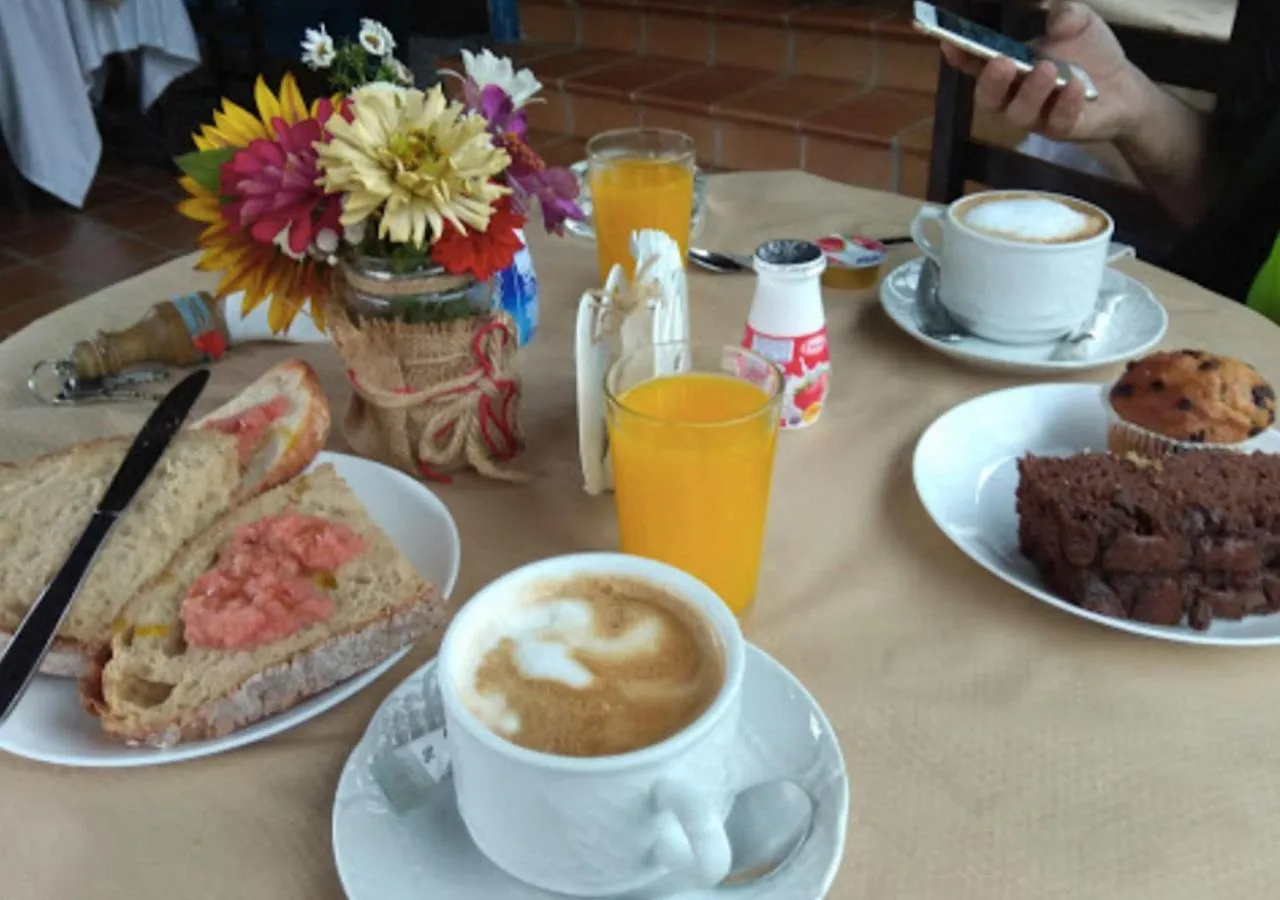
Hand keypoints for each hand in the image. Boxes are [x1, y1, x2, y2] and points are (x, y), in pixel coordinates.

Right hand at [939, 2, 1145, 142]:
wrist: (1124, 85)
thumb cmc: (1090, 52)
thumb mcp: (1078, 21)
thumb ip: (1064, 14)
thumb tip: (1056, 19)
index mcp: (1010, 67)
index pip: (977, 65)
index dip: (961, 57)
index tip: (951, 43)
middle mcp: (1014, 96)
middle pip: (987, 100)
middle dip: (990, 82)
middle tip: (1003, 62)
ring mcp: (1036, 116)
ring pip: (1018, 114)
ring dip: (1030, 92)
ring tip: (1049, 69)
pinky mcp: (1062, 130)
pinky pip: (1057, 123)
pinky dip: (1065, 104)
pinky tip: (1077, 86)